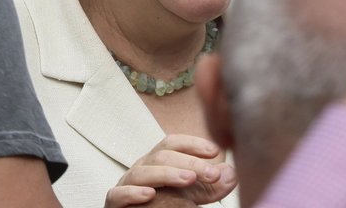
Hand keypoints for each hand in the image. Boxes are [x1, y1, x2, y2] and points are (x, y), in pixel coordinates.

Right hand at [104, 135, 236, 207]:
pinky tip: (150, 195)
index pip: (172, 143)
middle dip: (189, 162)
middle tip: (212, 173)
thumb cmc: (164, 204)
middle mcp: (142, 167)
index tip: (215, 151)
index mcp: (158, 160)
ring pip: (142, 172)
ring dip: (167, 174)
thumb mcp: (192, 196)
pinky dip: (133, 192)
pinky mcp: (114, 202)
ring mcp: (126, 184)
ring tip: (189, 179)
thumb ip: (210, 186)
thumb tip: (231, 173)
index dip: (193, 144)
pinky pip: (118, 194)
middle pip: (162, 156)